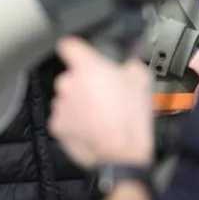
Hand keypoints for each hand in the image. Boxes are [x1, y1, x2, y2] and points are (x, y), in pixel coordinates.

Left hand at [49, 37, 154, 168]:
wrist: (121, 154)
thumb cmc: (130, 118)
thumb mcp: (141, 79)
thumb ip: (128, 65)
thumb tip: (128, 64)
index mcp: (86, 66)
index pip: (68, 46)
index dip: (76, 50)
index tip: (81, 55)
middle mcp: (68, 83)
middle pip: (71, 76)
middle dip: (85, 83)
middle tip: (104, 94)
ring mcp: (60, 105)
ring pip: (68, 98)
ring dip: (80, 103)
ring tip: (101, 114)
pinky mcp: (57, 126)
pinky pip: (65, 118)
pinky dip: (75, 121)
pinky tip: (92, 127)